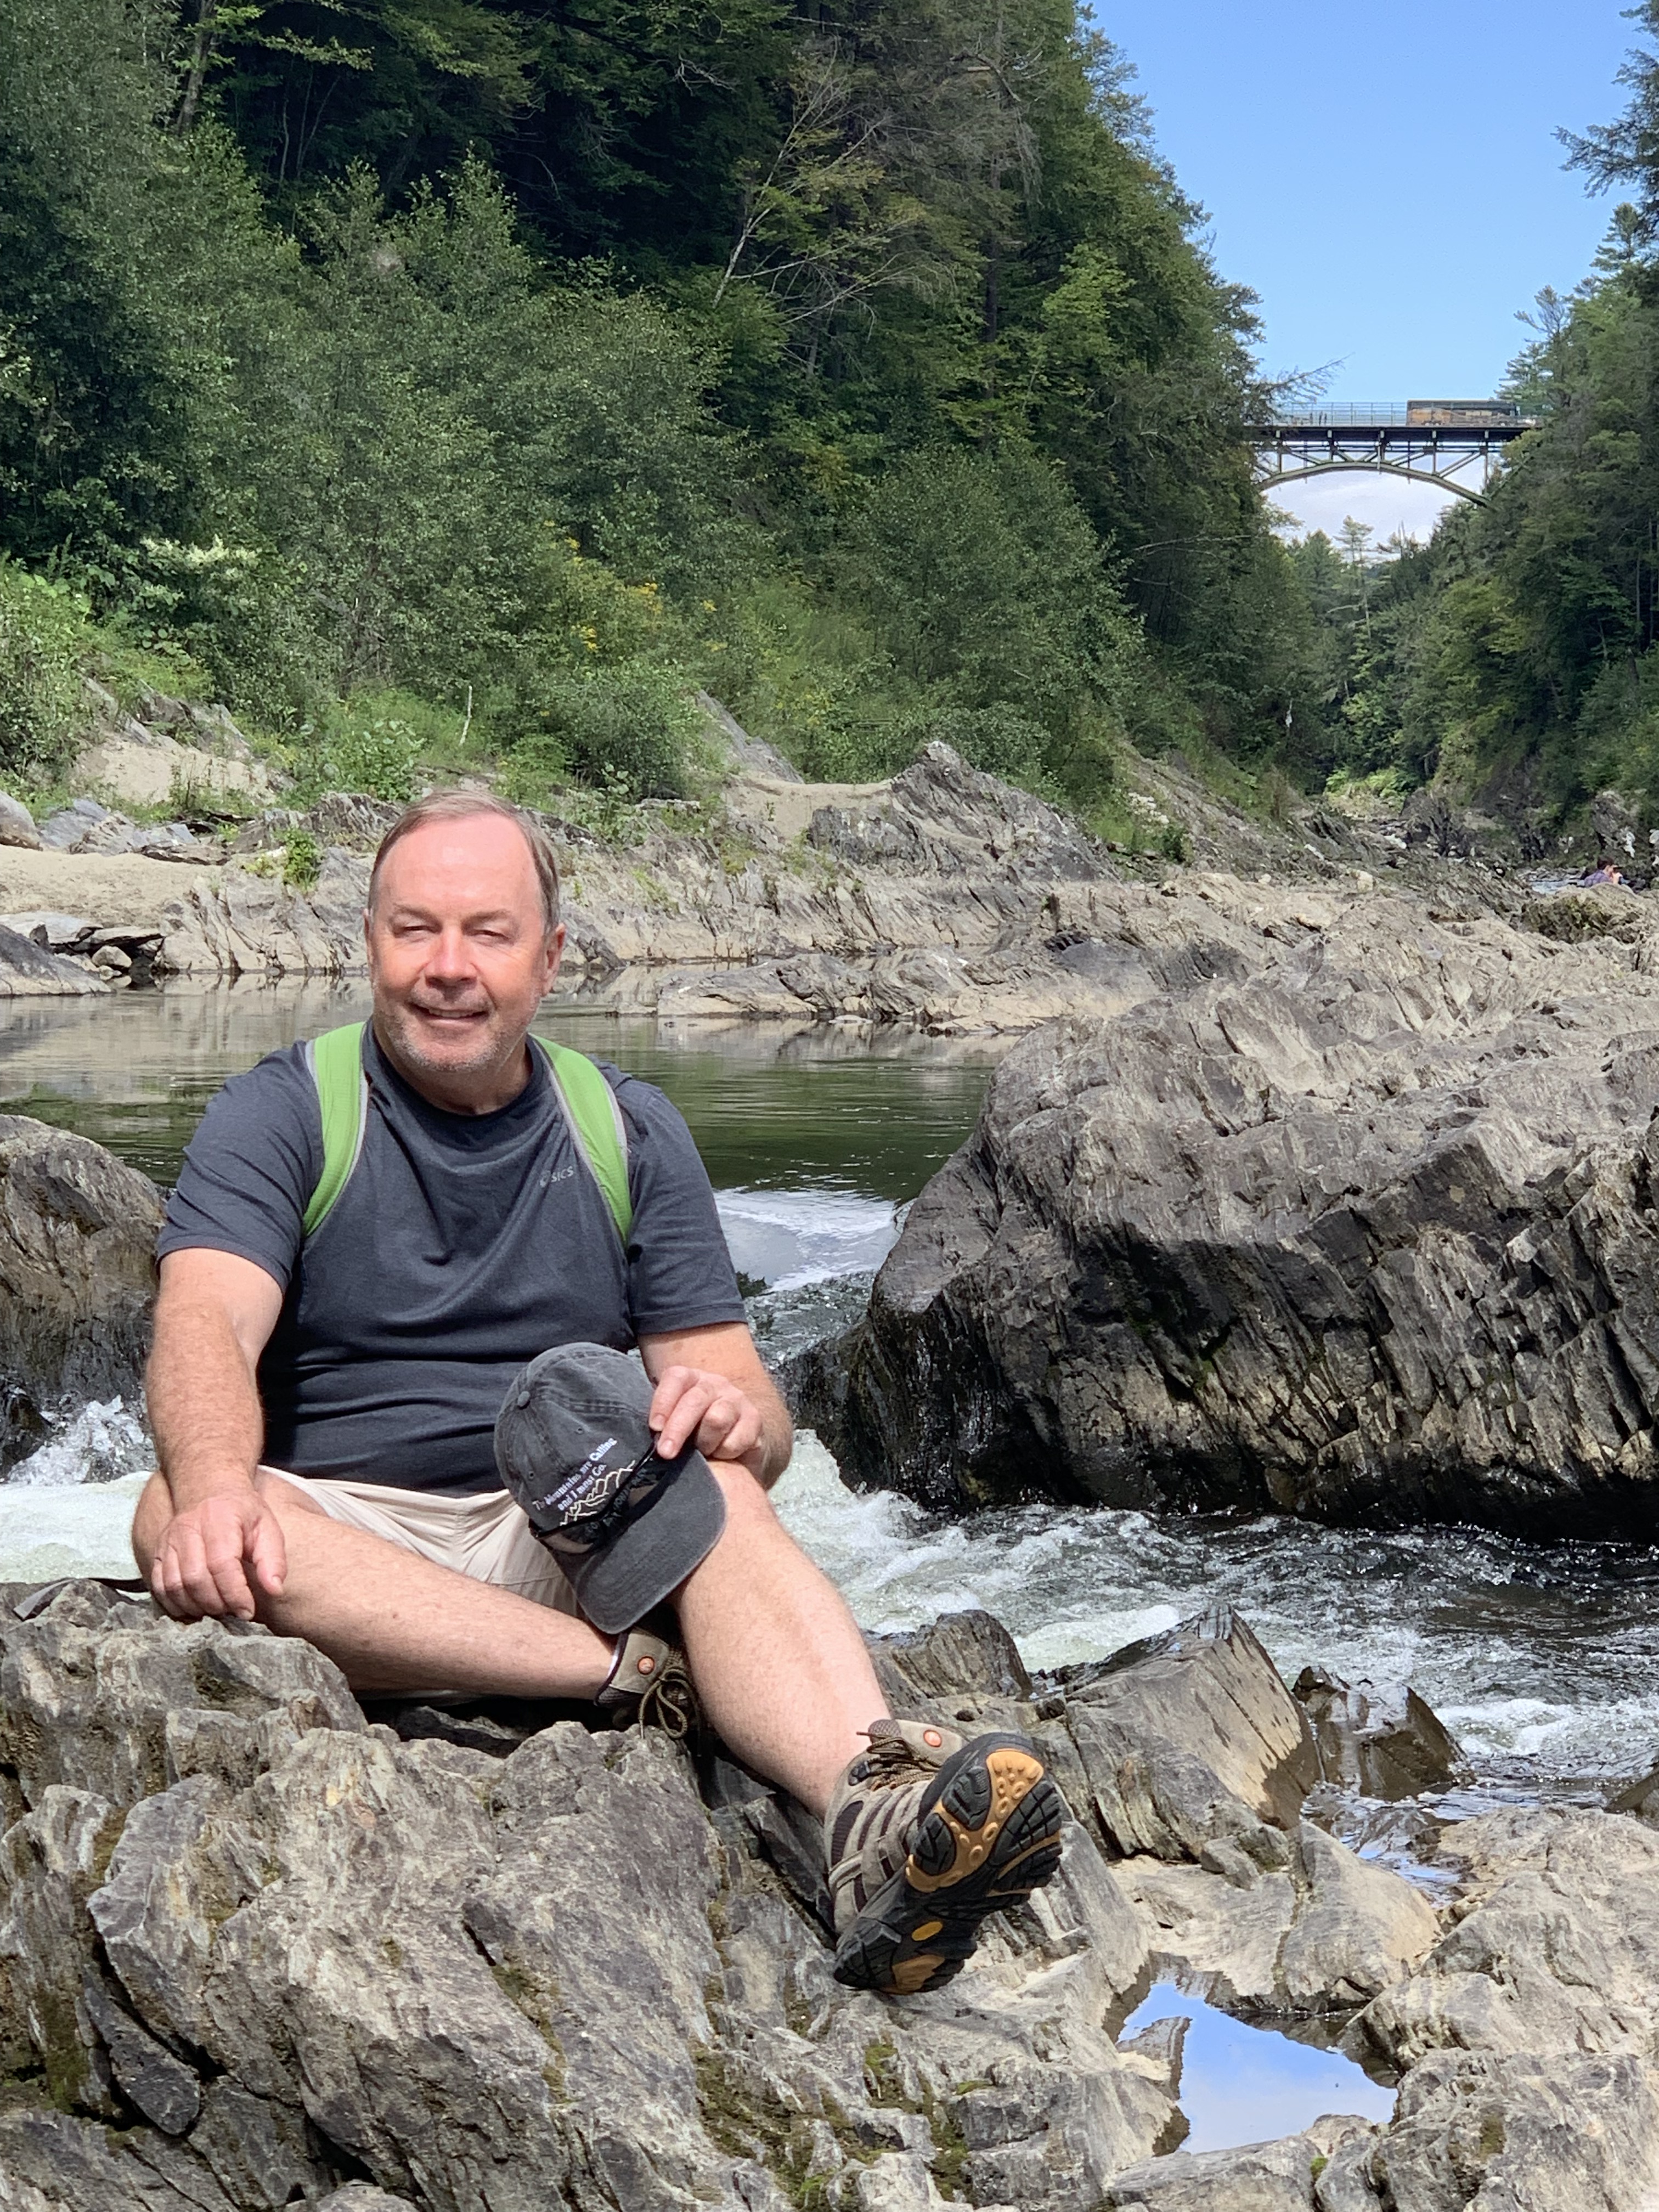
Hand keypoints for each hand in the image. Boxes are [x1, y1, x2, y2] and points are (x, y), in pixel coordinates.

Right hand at [149, 1484, 287, 1622]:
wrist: (209, 1492)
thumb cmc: (242, 1514)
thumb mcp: (267, 1528)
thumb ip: (273, 1559)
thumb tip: (275, 1590)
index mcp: (219, 1520)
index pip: (222, 1564)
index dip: (235, 1594)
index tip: (247, 1611)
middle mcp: (188, 1529)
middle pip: (195, 1578)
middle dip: (216, 1603)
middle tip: (232, 1610)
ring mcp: (168, 1541)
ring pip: (174, 1586)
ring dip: (196, 1607)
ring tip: (216, 1609)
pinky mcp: (157, 1553)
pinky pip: (158, 1587)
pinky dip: (174, 1605)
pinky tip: (194, 1608)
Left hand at [648, 1364, 765, 1477]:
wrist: (735, 1442)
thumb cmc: (694, 1432)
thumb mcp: (674, 1423)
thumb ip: (661, 1424)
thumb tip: (641, 1442)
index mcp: (690, 1379)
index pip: (676, 1378)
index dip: (663, 1402)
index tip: (654, 1427)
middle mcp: (715, 1384)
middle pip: (695, 1401)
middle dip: (677, 1429)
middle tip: (666, 1453)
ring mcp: (737, 1400)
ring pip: (716, 1419)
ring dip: (704, 1443)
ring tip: (702, 1452)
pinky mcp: (754, 1420)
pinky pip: (734, 1441)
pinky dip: (723, 1454)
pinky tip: (720, 1454)